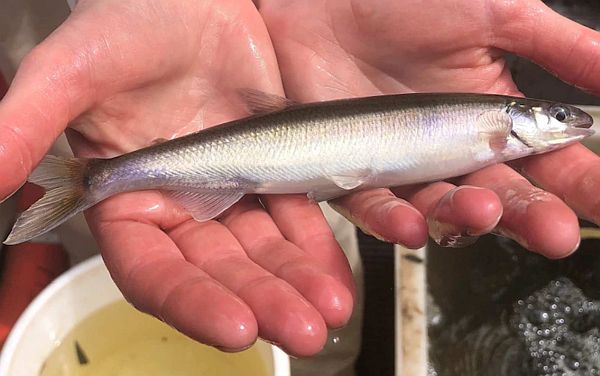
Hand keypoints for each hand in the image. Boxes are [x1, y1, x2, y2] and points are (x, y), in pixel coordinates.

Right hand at [0, 0, 353, 355]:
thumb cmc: (126, 24)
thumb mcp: (74, 67)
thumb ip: (30, 121)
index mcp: (127, 200)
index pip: (154, 271)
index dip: (192, 302)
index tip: (234, 328)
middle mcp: (180, 207)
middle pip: (221, 273)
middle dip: (262, 304)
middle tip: (303, 332)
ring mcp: (230, 193)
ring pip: (264, 253)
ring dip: (297, 285)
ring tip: (329, 314)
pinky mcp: (272, 170)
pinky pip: (298, 218)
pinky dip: (318, 249)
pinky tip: (337, 278)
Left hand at [258, 0, 599, 257]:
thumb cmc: (405, 1)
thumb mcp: (495, 15)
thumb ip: (558, 48)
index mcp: (489, 117)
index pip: (544, 160)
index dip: (579, 183)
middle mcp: (448, 149)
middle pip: (496, 195)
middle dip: (528, 215)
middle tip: (554, 232)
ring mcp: (400, 164)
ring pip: (438, 208)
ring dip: (464, 218)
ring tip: (486, 212)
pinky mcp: (352, 171)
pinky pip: (372, 205)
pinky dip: (392, 219)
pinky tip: (414, 222)